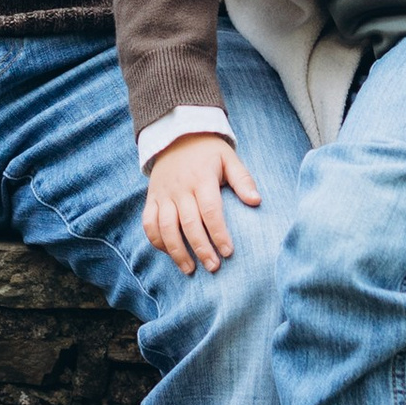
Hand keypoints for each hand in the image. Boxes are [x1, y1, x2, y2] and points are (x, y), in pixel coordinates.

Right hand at [143, 133, 262, 276]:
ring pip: (165, 227)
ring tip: (190, 269)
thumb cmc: (208, 151)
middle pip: (188, 223)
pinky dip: (156, 240)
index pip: (210, 210)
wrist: (175, 135)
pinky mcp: (151, 198)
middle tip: (213, 267)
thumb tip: (256, 201)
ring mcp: (163, 194)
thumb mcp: (228, 158)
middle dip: (201, 248)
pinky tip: (169, 253)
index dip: (219, 233)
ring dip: (176, 251)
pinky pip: (148, 223)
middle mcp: (180, 188)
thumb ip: (243, 179)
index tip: (228, 252)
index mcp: (201, 178)